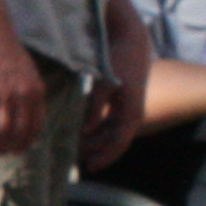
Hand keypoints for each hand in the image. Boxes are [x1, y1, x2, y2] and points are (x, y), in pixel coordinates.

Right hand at [0, 7, 51, 156]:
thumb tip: (20, 108)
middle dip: (4, 149)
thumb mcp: (25, 70)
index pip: (35, 128)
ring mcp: (6, 95)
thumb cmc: (3, 47)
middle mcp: (24, 96)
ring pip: (0, 132)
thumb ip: (26, 89)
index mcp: (36, 91)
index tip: (12, 151)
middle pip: (18, 134)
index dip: (24, 143)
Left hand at [77, 0, 153, 167]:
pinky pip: (106, 119)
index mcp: (131, 112)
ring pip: (108, 130)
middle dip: (95, 150)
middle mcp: (130, 112)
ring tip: (73, 147)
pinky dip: (94, 126)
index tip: (91, 167)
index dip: (106, 157)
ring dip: (93, 139)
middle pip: (112, 139)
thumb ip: (96, 106)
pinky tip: (79, 128)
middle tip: (74, 159)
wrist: (131, 38)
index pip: (120, 143)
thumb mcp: (106, 83)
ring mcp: (125, 106)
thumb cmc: (120, 59)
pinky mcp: (119, 99)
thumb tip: (86, 129)